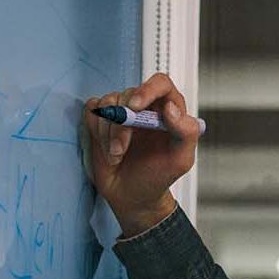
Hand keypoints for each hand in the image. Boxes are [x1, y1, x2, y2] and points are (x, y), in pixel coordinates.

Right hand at [81, 72, 200, 235]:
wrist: (133, 195)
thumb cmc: (158, 177)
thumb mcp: (180, 160)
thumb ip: (186, 132)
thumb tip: (171, 108)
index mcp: (169, 110)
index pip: (161, 83)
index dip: (147, 89)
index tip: (135, 107)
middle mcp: (145, 106)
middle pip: (128, 94)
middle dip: (121, 124)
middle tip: (121, 149)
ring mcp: (122, 112)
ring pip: (107, 103)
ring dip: (108, 133)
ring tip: (117, 154)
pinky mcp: (102, 119)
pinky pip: (92, 111)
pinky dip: (96, 131)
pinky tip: (106, 149)